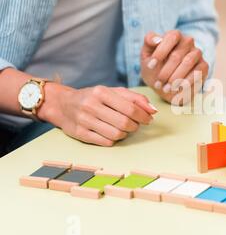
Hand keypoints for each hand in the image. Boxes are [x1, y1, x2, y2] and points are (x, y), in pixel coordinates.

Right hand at [39, 84, 157, 146]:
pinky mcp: (80, 134)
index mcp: (101, 92)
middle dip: (135, 126)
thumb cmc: (94, 98)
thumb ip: (135, 99)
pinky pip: (106, 142)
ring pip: (116, 134)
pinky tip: (111, 133)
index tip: (149, 119)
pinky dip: (113, 140)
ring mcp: (84, 120)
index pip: (130, 108)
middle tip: (135, 124)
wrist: (63, 104)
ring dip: (125, 134)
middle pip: (124, 123)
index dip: (144, 116)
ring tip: (123, 128)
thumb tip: (153, 110)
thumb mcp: (113, 92)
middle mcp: (91, 105)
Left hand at [140, 30, 208, 104]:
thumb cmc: (155, 67)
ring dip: (175, 78)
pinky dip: (186, 83)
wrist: (164, 84)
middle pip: (177, 55)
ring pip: (188, 63)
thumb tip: (156, 39)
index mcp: (174, 36)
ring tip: (166, 89)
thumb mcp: (147, 54)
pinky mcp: (204, 66)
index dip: (160, 51)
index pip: (171, 37)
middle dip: (165, 72)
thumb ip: (149, 42)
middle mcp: (188, 42)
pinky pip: (197, 73)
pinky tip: (177, 90)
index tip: (150, 66)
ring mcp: (197, 54)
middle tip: (158, 83)